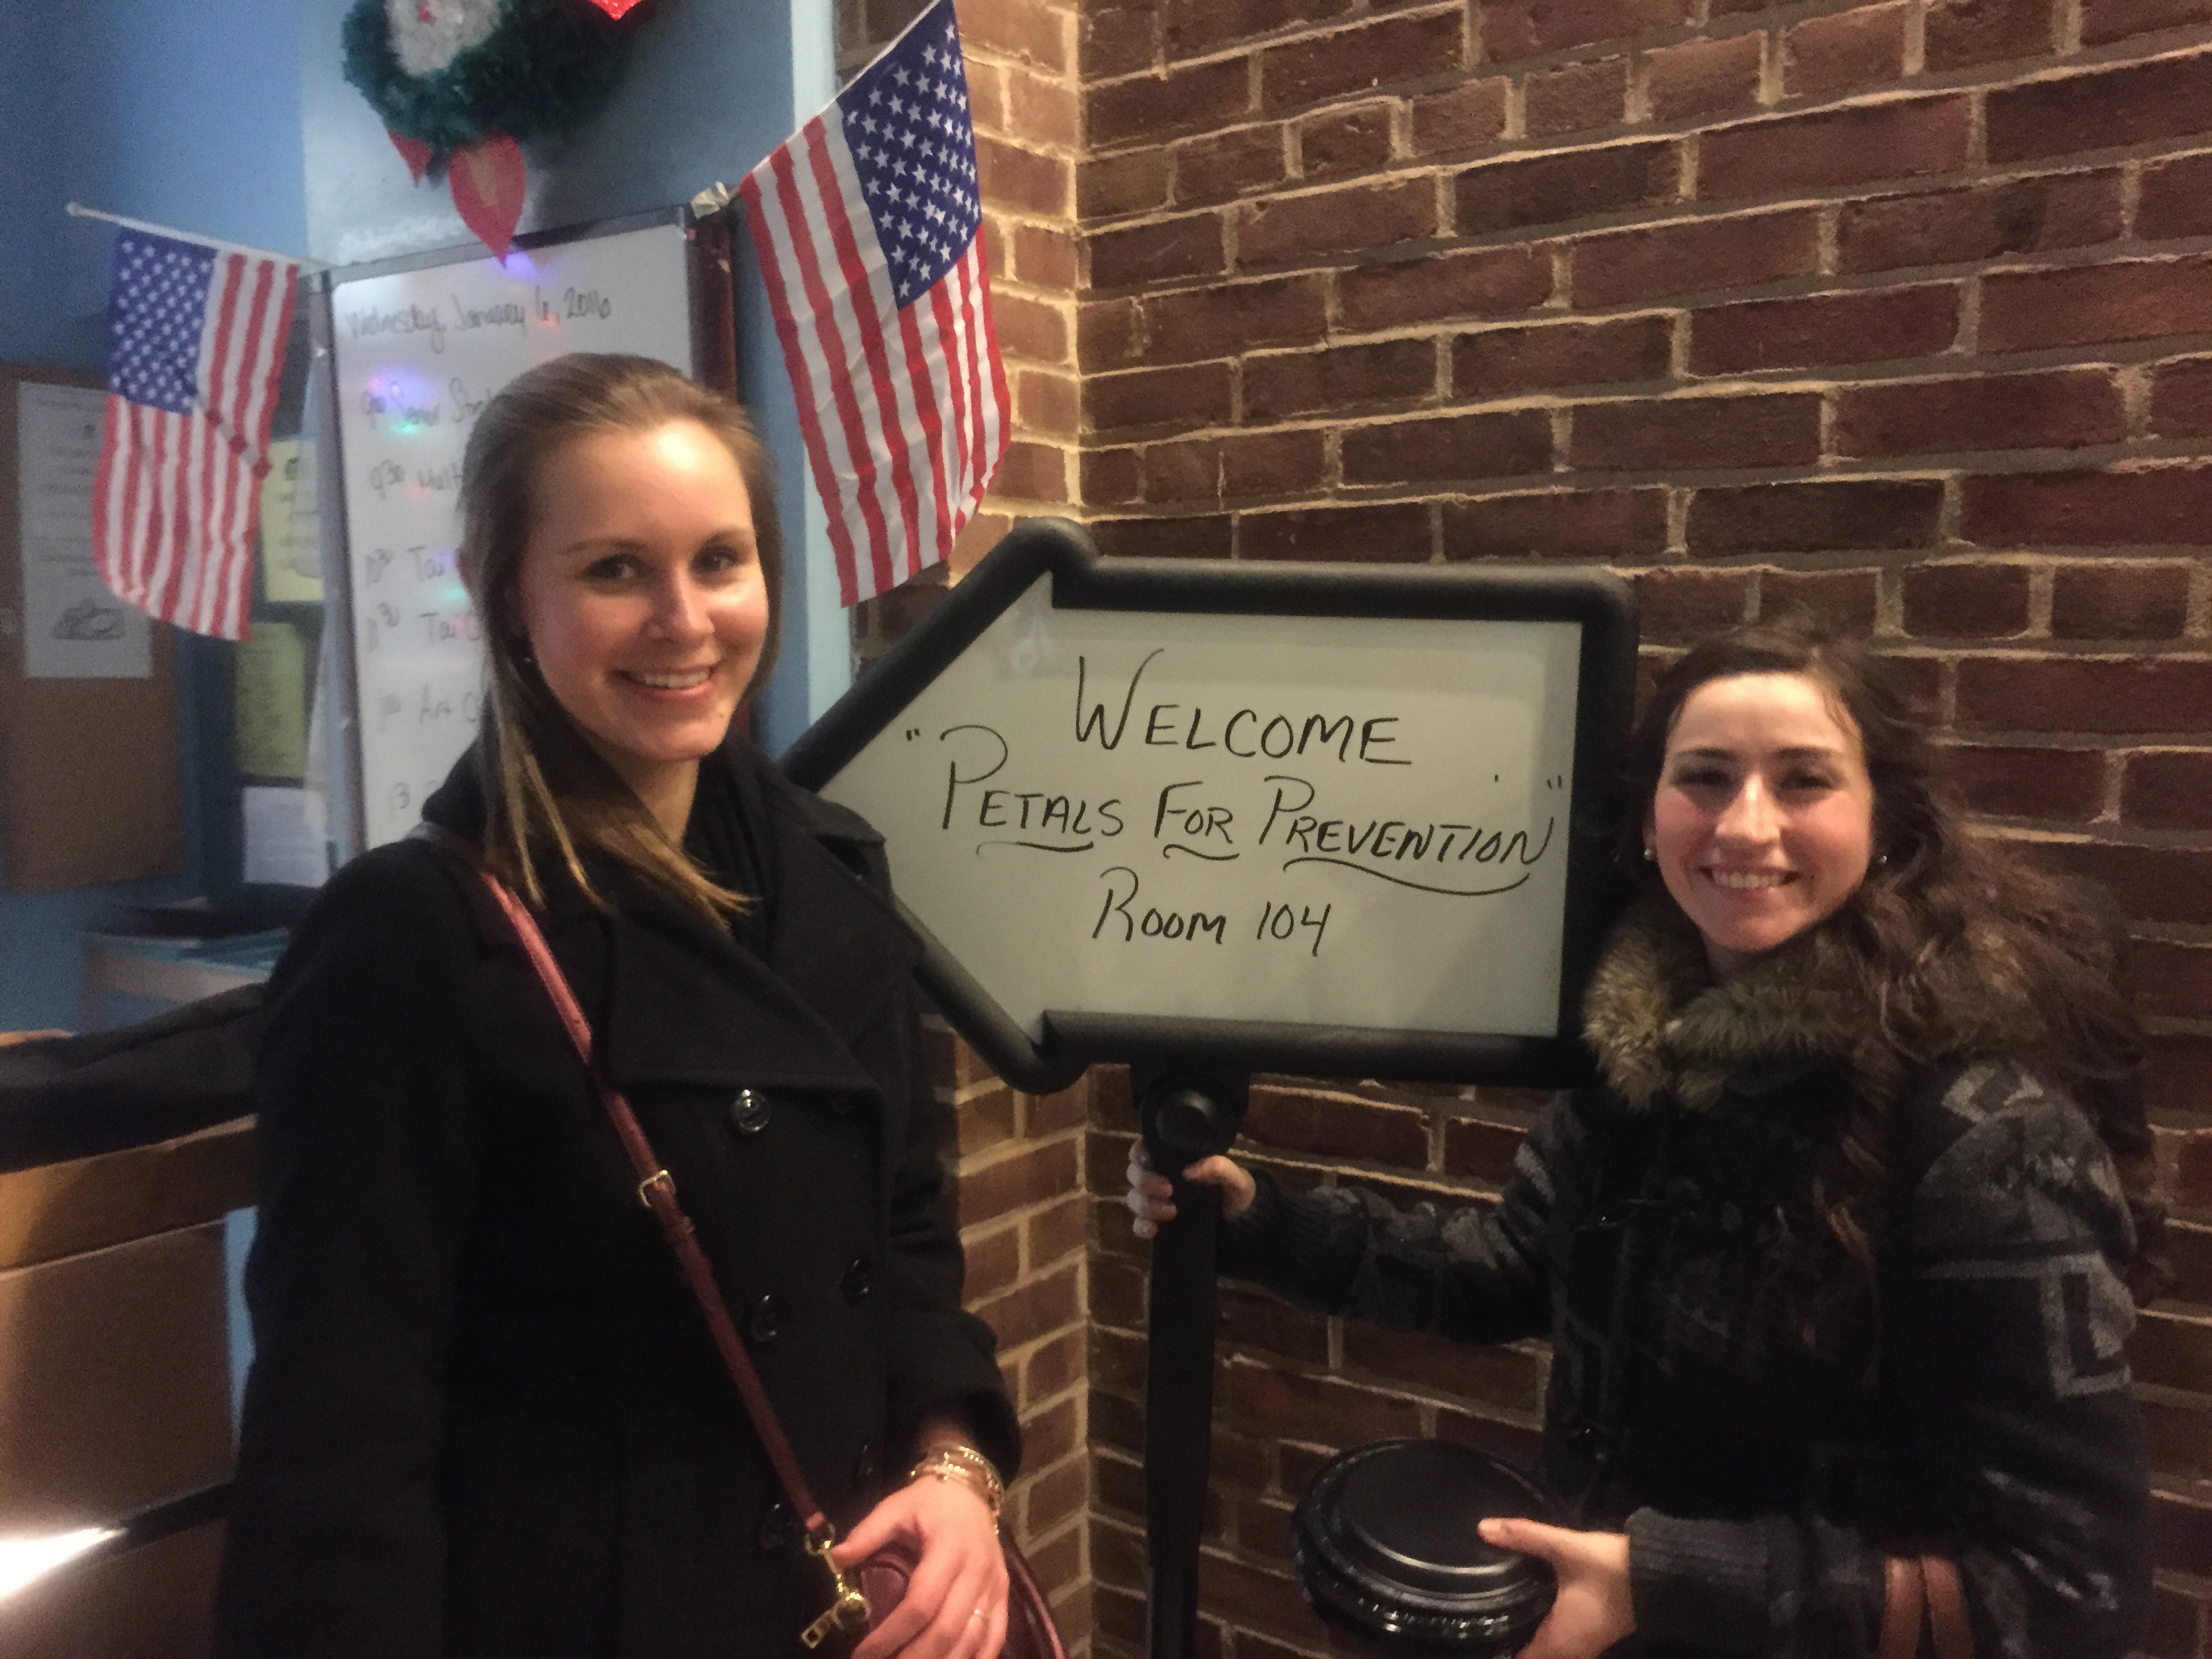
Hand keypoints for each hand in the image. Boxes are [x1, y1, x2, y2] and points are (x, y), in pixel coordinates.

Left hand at [833, 1472, 1005, 1658]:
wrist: (970, 1490)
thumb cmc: (929, 1502)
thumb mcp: (895, 1508)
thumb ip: (867, 1534)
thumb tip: (835, 1558)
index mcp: (949, 1548)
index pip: (920, 1603)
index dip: (890, 1634)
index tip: (863, 1654)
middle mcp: (976, 1571)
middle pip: (946, 1630)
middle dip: (913, 1658)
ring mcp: (994, 1586)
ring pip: (972, 1640)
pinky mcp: (1003, 1595)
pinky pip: (995, 1637)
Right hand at [1125, 1143, 1255, 1237]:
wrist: (1243, 1226)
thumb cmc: (1237, 1193)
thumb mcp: (1235, 1177)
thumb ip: (1218, 1167)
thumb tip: (1189, 1171)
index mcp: (1176, 1160)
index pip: (1146, 1148)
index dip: (1140, 1152)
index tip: (1148, 1160)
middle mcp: (1161, 1177)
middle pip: (1134, 1173)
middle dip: (1145, 1181)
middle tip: (1168, 1190)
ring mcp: (1157, 1202)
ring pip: (1134, 1198)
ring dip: (1146, 1204)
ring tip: (1171, 1212)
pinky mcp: (1158, 1224)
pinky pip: (1138, 1224)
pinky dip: (1141, 1226)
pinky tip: (1154, 1229)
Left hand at [1479, 1517, 1634, 1658]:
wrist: (1662, 1577)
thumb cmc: (1611, 1569)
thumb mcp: (1565, 1548)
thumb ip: (1524, 1536)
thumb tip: (1482, 1528)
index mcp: (1558, 1642)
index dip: (1498, 1648)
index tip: (1478, 1630)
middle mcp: (1571, 1652)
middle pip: (1534, 1656)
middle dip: (1512, 1639)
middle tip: (1484, 1614)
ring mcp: (1586, 1646)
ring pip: (1550, 1651)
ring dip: (1530, 1635)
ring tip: (1504, 1607)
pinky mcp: (1595, 1634)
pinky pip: (1563, 1643)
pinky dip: (1546, 1629)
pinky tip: (1534, 1604)